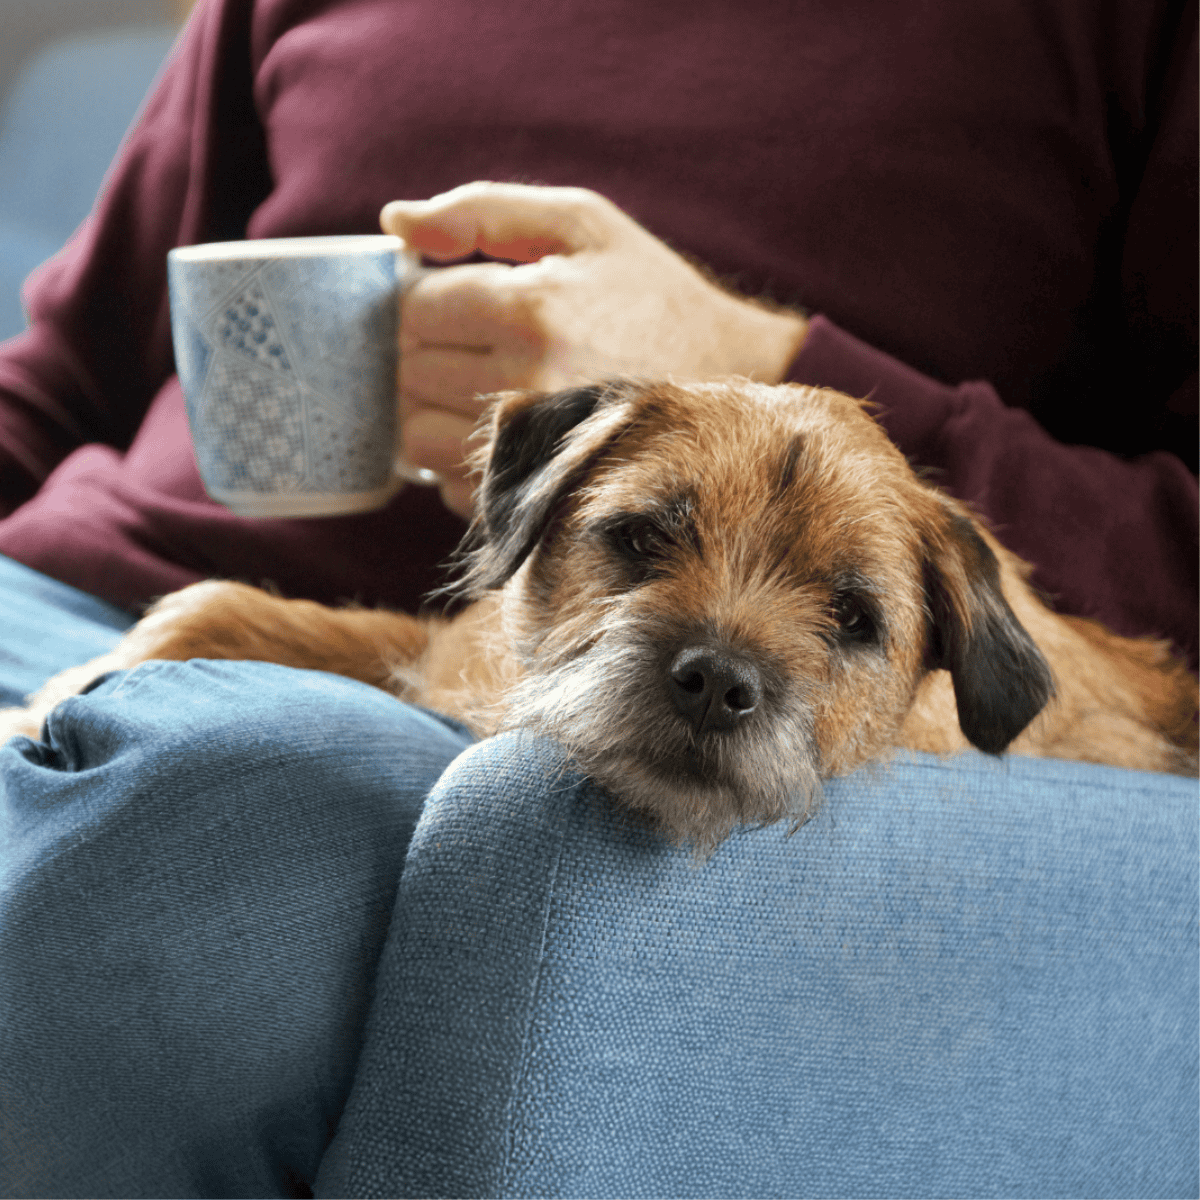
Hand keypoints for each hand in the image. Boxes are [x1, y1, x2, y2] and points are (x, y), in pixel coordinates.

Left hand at [381, 181, 807, 518]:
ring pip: (414, 434)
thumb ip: (482, 210)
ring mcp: (530, 450)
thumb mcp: (581, 224)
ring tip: (480, 386)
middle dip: (425, 352)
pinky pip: (450, 485)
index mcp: (530, 309)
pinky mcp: (536, 497)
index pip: (412, 308)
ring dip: (431, 410)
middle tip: (474, 342)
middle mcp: (524, 384)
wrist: (730, 379)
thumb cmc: (649, 294)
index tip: (462, 300)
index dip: (425, 299)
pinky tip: (500, 431)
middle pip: (407, 371)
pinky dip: (458, 461)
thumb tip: (393, 221)